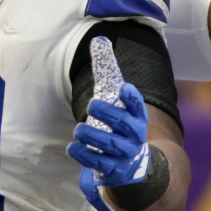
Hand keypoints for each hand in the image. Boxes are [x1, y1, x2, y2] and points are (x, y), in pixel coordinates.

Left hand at [67, 37, 150, 210]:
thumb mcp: (113, 96)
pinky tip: (73, 147)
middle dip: (109, 114)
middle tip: (91, 104)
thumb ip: (107, 69)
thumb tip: (100, 39)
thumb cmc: (118, 121)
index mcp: (136, 115)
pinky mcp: (114, 171)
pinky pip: (100, 164)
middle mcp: (134, 135)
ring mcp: (125, 154)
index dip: (131, 98)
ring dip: (93, 136)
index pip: (138, 105)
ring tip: (79, 129)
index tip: (122, 88)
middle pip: (125, 125)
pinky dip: (85, 155)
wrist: (132, 166)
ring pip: (111, 145)